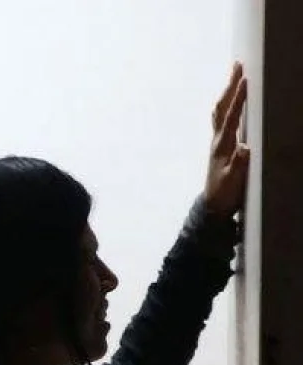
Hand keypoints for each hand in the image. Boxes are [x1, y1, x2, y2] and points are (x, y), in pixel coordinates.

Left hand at [204, 62, 249, 217]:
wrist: (214, 204)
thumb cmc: (226, 192)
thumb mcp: (235, 180)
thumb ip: (239, 164)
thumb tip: (245, 147)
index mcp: (223, 145)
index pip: (231, 116)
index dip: (238, 98)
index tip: (244, 79)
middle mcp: (218, 139)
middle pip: (223, 107)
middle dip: (230, 86)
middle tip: (237, 65)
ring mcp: (218, 141)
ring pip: (221, 111)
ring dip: (227, 92)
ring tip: (235, 75)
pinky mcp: (221, 145)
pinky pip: (223, 119)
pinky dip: (227, 105)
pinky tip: (231, 101)